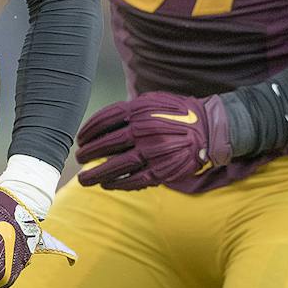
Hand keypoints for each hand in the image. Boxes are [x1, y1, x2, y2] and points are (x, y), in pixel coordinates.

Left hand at [75, 92, 230, 189]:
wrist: (208, 130)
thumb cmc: (175, 114)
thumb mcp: (151, 101)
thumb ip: (129, 110)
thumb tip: (102, 123)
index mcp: (138, 110)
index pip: (104, 120)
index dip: (88, 131)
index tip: (80, 138)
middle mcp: (143, 130)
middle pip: (106, 144)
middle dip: (89, 153)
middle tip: (79, 158)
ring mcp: (152, 152)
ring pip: (117, 166)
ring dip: (97, 174)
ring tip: (84, 179)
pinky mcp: (162, 171)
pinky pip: (134, 180)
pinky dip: (118, 184)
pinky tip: (107, 185)